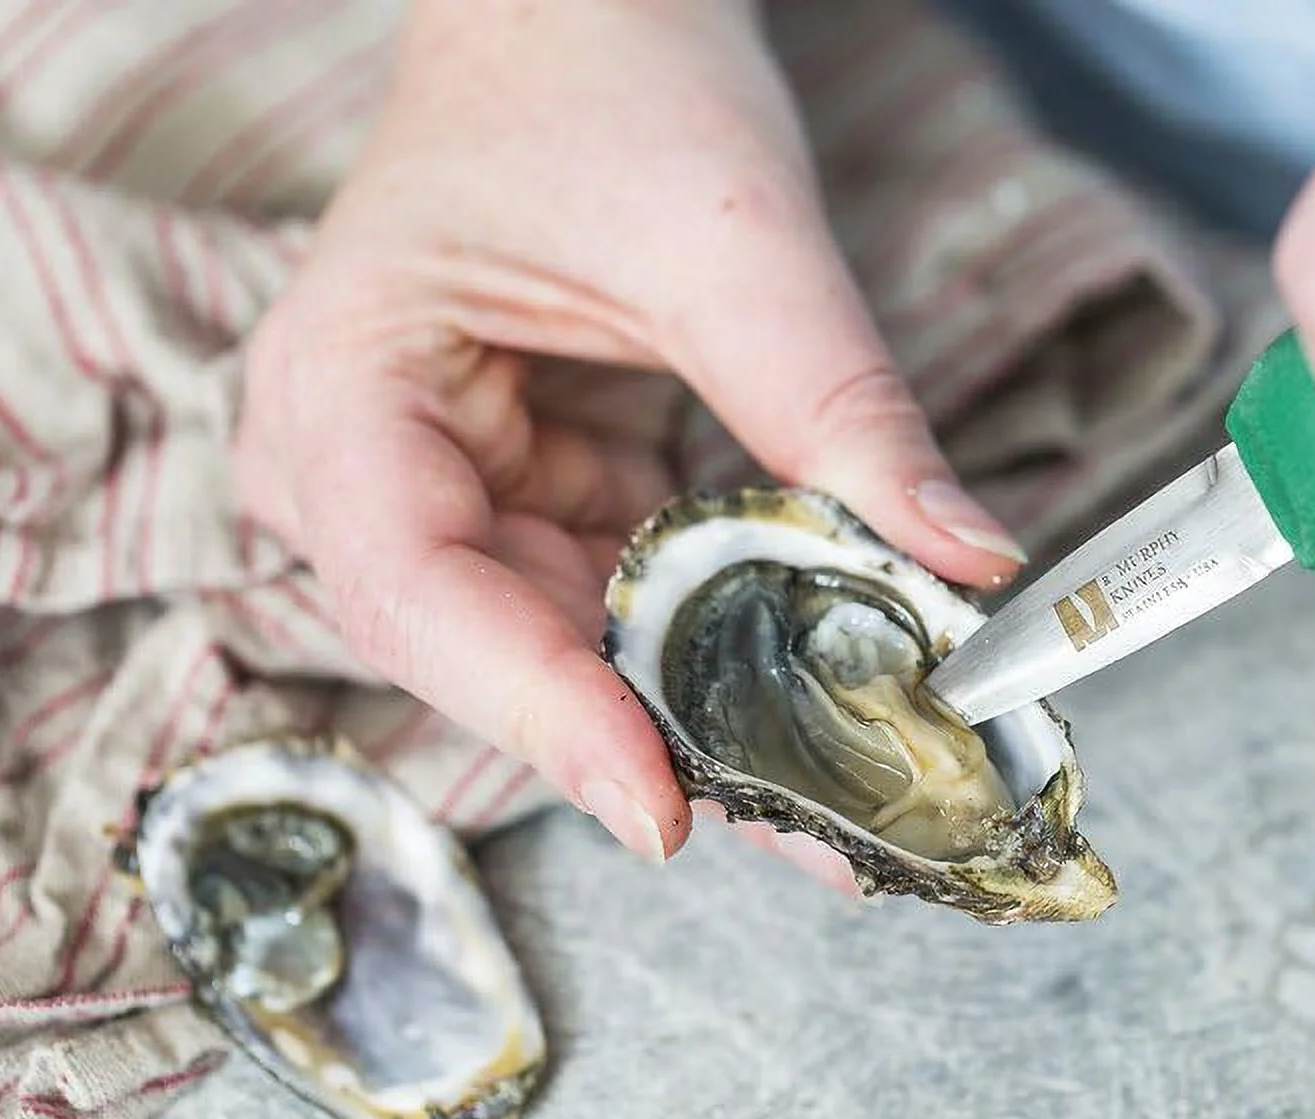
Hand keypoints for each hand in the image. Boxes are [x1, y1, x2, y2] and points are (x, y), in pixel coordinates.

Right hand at [233, 0, 1023, 870]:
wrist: (588, 18)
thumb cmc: (608, 81)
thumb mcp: (732, 241)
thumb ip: (842, 410)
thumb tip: (969, 565)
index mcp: (344, 391)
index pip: (420, 591)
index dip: (538, 712)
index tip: (665, 806)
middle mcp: (366, 475)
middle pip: (500, 661)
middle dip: (666, 745)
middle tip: (826, 842)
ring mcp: (452, 504)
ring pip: (576, 660)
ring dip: (713, 724)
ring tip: (856, 803)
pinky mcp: (536, 514)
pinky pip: (627, 614)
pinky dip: (725, 658)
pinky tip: (830, 713)